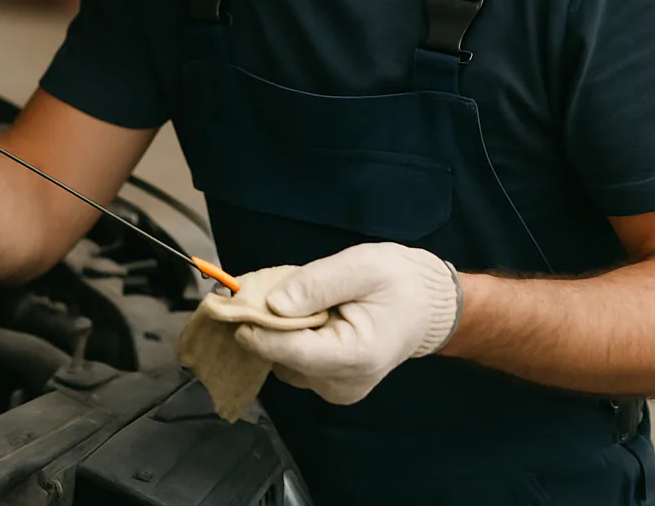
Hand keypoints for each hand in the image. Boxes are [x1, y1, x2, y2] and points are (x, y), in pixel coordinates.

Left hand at [235, 242, 460, 404]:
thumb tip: (273, 304)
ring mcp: (335, 388)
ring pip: (282, 360)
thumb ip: (316, 284)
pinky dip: (286, 335)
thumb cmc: (399, 282)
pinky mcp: (328, 383)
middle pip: (281, 357)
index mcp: (356, 356)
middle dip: (262, 322)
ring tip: (291, 296)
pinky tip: (299, 312)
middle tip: (253, 287)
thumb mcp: (360, 266)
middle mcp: (343, 383)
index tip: (227, 303)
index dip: (254, 328)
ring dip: (273, 328)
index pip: (290, 350)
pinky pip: (292, 360)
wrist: (427, 306)